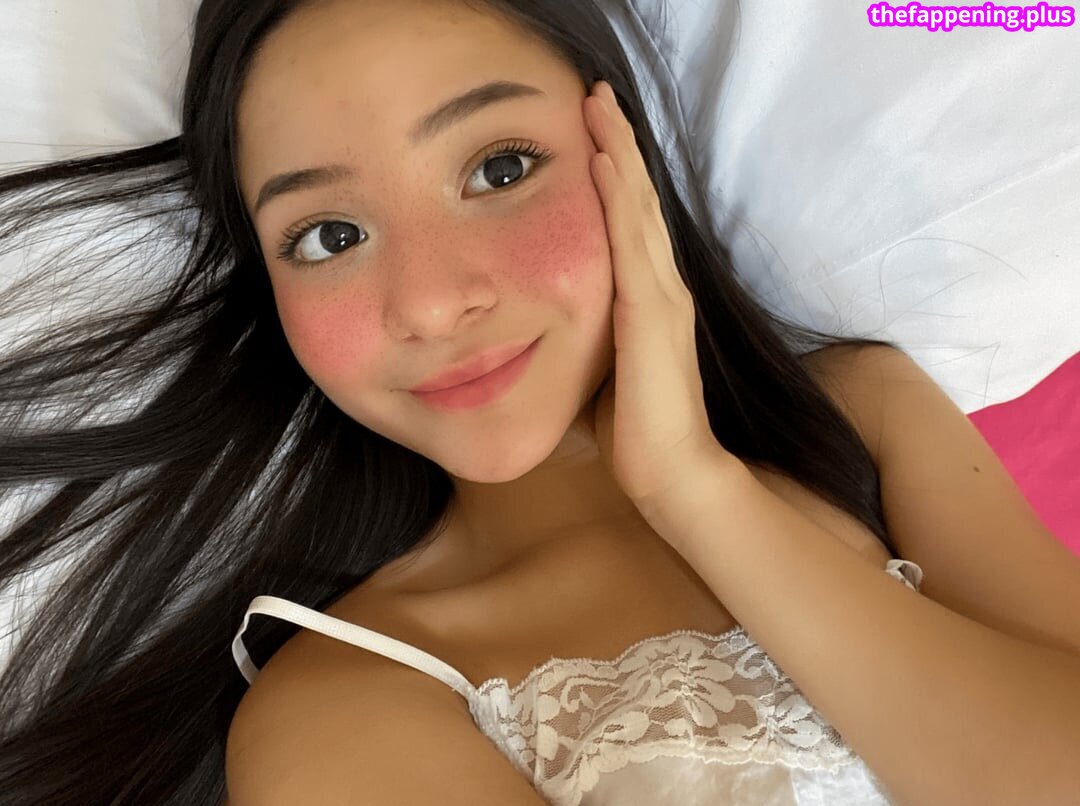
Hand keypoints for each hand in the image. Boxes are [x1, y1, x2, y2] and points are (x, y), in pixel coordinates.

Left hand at [583, 80, 738, 519]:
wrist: (671, 471)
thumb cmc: (635, 429)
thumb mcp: (604, 367)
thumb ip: (591, 336)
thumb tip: (554, 328)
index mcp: (650, 299)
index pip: (631, 222)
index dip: (617, 174)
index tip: (594, 133)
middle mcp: (662, 286)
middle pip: (638, 199)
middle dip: (618, 144)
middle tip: (596, 96)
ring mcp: (662, 295)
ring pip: (637, 207)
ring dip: (618, 152)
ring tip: (598, 105)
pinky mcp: (651, 311)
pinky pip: (630, 239)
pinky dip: (619, 195)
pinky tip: (603, 159)